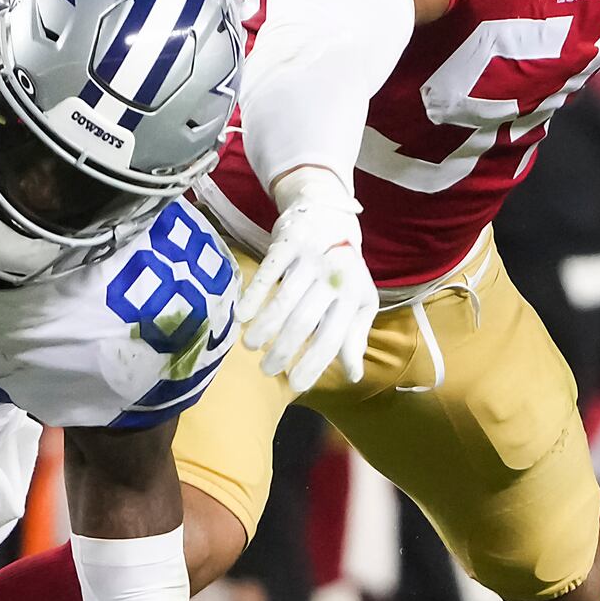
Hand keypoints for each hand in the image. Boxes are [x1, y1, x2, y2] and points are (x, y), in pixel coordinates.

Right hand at [236, 167, 377, 394]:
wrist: (330, 215)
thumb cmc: (343, 268)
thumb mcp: (358, 301)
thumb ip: (354, 337)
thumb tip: (353, 376)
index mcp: (354, 296)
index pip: (333, 337)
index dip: (314, 363)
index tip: (296, 385)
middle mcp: (334, 277)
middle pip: (305, 321)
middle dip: (283, 350)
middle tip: (267, 370)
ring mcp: (312, 258)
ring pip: (285, 298)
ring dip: (265, 327)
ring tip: (251, 346)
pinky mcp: (290, 241)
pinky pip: (270, 270)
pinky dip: (254, 294)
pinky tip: (241, 316)